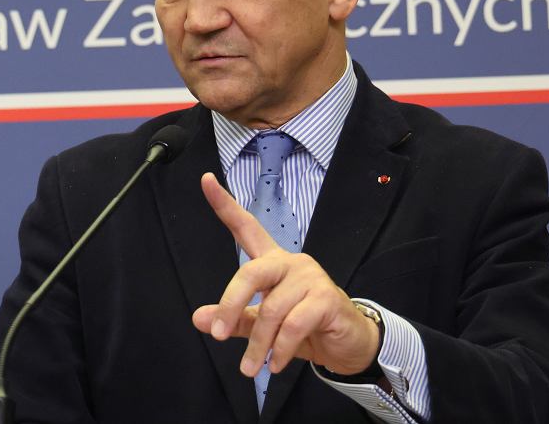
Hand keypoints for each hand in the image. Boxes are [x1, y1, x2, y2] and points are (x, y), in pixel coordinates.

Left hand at [192, 173, 380, 376]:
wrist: (348, 345)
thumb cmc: (303, 328)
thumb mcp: (263, 325)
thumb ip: (235, 319)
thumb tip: (199, 319)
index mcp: (272, 261)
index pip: (246, 227)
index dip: (224, 204)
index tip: (205, 180)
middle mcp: (290, 263)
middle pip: (251, 272)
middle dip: (230, 304)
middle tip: (218, 336)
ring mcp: (309, 278)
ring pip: (271, 309)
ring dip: (258, 345)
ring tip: (250, 369)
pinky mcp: (326, 298)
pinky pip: (293, 325)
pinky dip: (280, 349)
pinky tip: (275, 365)